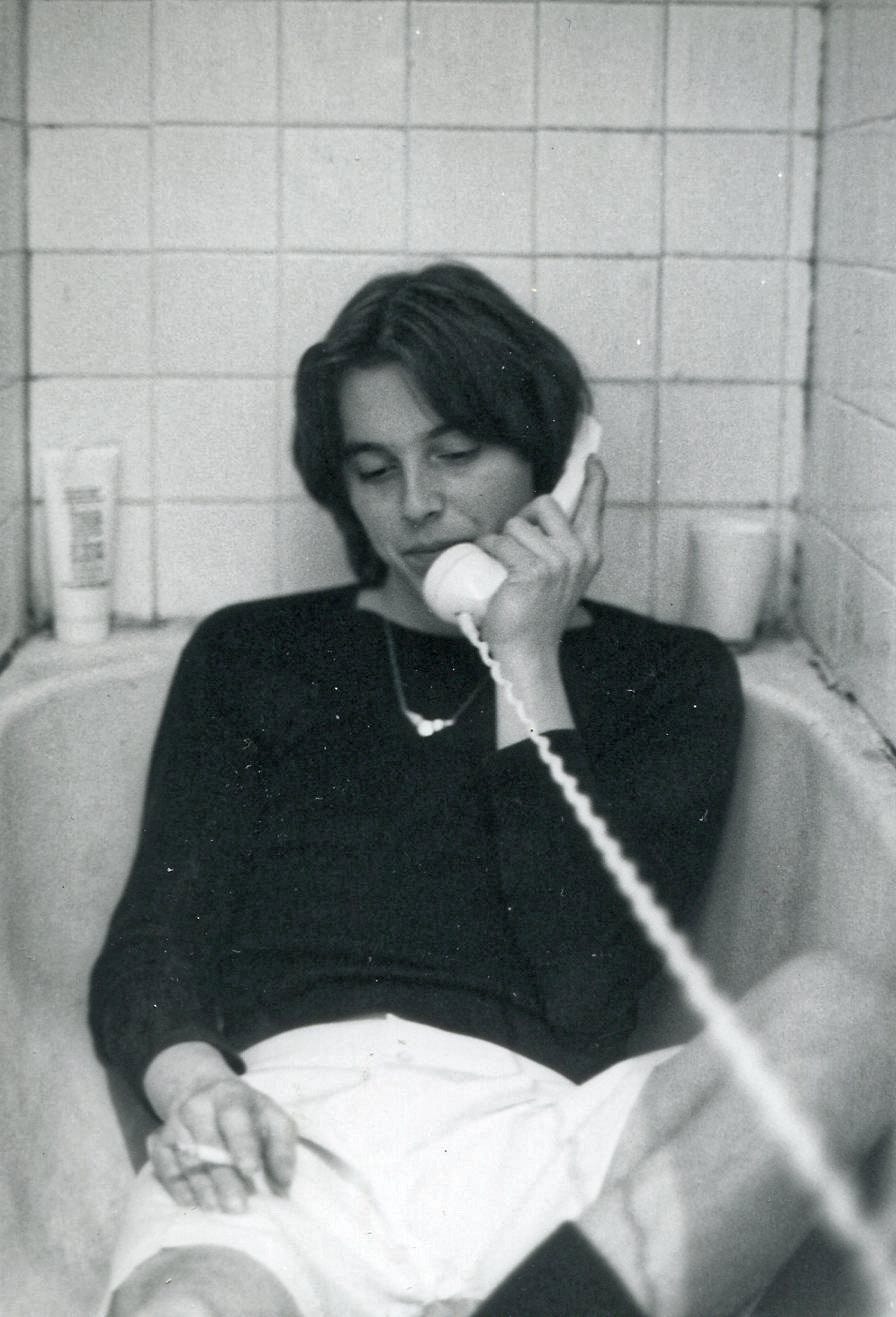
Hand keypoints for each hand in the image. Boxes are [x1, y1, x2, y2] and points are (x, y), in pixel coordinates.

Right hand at [146, 1075, 297, 1212]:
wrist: (204, 1093)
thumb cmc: (247, 1114)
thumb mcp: (272, 1118)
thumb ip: (282, 1147)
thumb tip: (283, 1185)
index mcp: (229, 1094)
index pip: (234, 1116)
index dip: (242, 1143)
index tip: (252, 1170)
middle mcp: (196, 1105)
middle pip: (208, 1144)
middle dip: (223, 1178)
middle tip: (237, 1206)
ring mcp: (173, 1123)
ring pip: (186, 1159)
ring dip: (201, 1187)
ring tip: (217, 1209)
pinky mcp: (157, 1141)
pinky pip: (162, 1166)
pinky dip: (176, 1186)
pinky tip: (190, 1201)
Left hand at [477, 454, 607, 660]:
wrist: (529, 650)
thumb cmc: (537, 614)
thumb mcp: (560, 577)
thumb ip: (559, 550)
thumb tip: (538, 521)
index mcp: (590, 552)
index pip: (593, 505)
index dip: (593, 479)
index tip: (591, 458)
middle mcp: (578, 553)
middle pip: (545, 503)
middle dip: (523, 517)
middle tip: (516, 546)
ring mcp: (558, 562)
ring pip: (516, 524)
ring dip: (502, 540)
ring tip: (505, 567)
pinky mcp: (532, 571)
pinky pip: (500, 542)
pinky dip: (488, 549)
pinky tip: (491, 566)